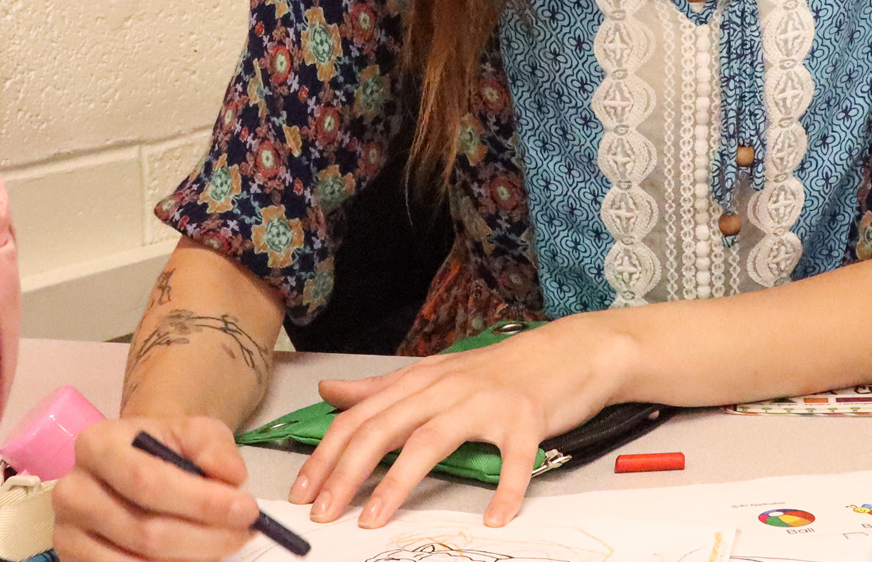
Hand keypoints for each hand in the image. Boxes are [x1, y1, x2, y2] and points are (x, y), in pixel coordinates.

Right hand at [53, 415, 259, 561]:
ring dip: (188, 561)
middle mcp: (72, 490)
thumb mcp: (194, 433)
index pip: (148, 481)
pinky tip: (192, 560)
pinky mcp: (71, 560)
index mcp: (97, 445)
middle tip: (243, 535)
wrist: (135, 466)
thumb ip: (215, 449)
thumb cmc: (165, 449)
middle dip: (204, 538)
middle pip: (144, 531)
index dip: (201, 501)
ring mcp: (67, 532)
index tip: (247, 510)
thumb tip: (231, 477)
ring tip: (221, 548)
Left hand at [288, 315, 633, 528]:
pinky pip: (514, 460)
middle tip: (323, 512)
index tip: (303, 490)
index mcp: (420, 380)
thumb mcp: (435, 374)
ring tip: (373, 519)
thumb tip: (330, 393)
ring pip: (431, 441)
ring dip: (397, 483)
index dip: (327, 453)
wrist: (568, 351)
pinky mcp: (526, 419)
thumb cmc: (500, 370)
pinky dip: (505, 491)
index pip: (360, 417)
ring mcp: (486, 402)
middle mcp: (446, 387)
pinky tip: (494, 518)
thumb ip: (381, 389)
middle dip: (346, 472)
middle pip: (384, 429)